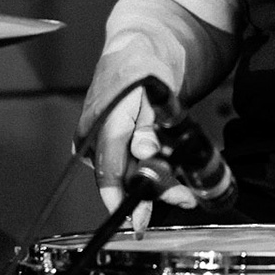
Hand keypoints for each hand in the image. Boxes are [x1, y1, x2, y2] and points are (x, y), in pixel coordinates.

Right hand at [92, 84, 196, 230]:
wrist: (132, 53)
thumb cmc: (143, 70)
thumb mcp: (154, 95)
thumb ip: (148, 126)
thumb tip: (143, 151)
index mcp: (104, 123)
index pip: (109, 171)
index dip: (121, 199)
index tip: (136, 221)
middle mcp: (92, 136)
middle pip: (121, 177)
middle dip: (152, 193)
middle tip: (183, 199)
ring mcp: (95, 141)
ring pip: (125, 173)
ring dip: (153, 184)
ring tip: (182, 192)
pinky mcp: (102, 144)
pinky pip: (124, 164)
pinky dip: (146, 172)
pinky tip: (168, 175)